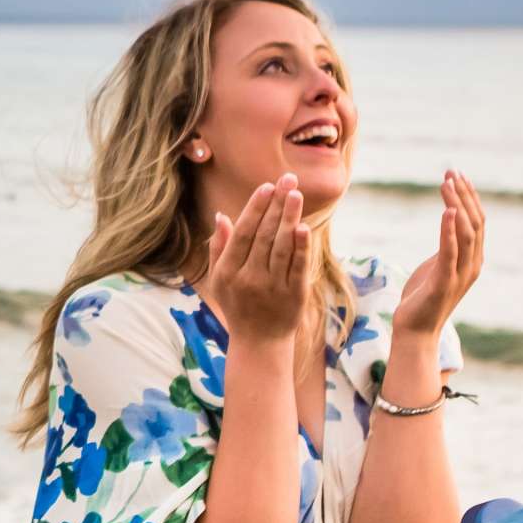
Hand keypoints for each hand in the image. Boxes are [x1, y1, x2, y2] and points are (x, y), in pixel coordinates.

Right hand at [203, 175, 309, 345]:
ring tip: (296, 195)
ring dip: (289, 218)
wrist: (258, 343)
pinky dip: (301, 248)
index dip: (255, 208)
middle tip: (288, 179)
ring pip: (281, 247)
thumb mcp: (218, 280)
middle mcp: (248, 278)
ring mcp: (272, 288)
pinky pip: (297, 268)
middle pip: (264, 235)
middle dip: (276, 204)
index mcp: (228, 272)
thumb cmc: (237, 306)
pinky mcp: (293, 296)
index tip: (267, 186)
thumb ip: (218, 248)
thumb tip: (221, 216)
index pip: (243, 233)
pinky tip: (303, 228)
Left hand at [393, 170, 485, 340]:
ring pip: (467, 233)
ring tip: (447, 184)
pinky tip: (447, 211)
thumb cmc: (424, 297)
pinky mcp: (444, 282)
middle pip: (476, 222)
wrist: (415, 331)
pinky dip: (450, 230)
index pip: (478, 221)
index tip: (457, 175)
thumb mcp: (438, 266)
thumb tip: (448, 223)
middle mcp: (472, 265)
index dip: (469, 197)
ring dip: (457, 206)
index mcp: (473, 260)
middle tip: (451, 172)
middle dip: (464, 195)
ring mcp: (460, 274)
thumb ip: (447, 246)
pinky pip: (450, 252)